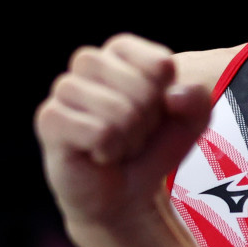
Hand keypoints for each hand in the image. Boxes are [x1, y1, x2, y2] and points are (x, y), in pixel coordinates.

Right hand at [34, 34, 211, 244]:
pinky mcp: (49, 118)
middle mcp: (88, 62)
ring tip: (116, 146)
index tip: (154, 113)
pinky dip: (109, 152)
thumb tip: (173, 96)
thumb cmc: (151, 149)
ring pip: (121, 113)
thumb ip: (198, 100)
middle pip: (143, 90)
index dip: (166, 100)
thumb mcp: (189, 123)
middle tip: (133, 135)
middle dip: (149, 123)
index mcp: (121, 51)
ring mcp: (64, 88)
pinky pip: (100, 133)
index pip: (161, 65)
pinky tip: (99, 154)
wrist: (122, 195)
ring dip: (129, 141)